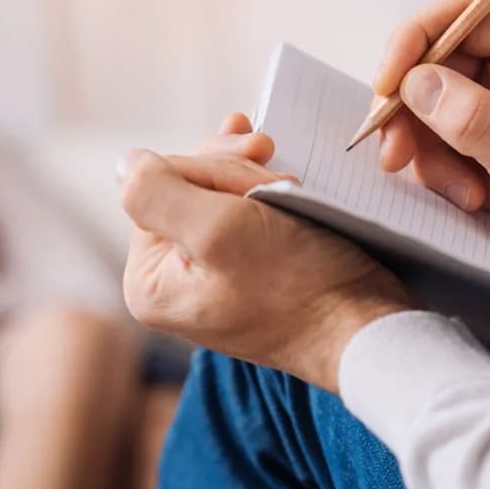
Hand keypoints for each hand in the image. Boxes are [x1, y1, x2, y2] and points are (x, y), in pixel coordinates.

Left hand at [119, 114, 418, 393]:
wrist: (365, 325)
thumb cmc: (299, 285)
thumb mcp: (218, 230)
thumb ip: (156, 192)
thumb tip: (124, 163)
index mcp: (148, 281)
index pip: (157, 186)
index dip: (208, 168)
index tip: (257, 169)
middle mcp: (170, 282)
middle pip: (184, 187)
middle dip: (232, 172)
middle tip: (278, 169)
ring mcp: (208, 276)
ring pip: (215, 193)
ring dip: (252, 178)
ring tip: (289, 184)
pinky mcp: (245, 270)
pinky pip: (241, 212)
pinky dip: (261, 189)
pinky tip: (276, 174)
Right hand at [373, 0, 489, 302]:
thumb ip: (474, 121)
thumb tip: (415, 83)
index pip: (460, 15)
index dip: (411, 44)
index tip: (384, 91)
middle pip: (440, 62)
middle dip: (413, 112)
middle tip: (396, 159)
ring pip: (438, 103)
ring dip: (433, 151)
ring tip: (463, 194)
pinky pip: (452, 135)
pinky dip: (448, 166)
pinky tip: (473, 198)